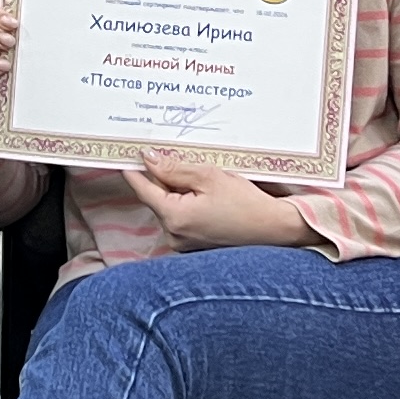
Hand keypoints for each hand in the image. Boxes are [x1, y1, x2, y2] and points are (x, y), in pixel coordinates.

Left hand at [125, 154, 314, 251]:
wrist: (273, 230)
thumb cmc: (246, 204)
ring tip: (204, 180)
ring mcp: (183, 242)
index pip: (143, 188)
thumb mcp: (209, 177)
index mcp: (174, 217)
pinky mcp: (193, 244)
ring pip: (169, 206)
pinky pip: (181, 217)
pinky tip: (207, 195)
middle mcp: (173, 234)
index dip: (135, 169)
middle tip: (180, 159)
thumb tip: (148, 159)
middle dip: (165, 177)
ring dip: (178, 190)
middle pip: (157, 197)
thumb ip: (174, 168)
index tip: (126, 153)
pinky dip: (188, 203)